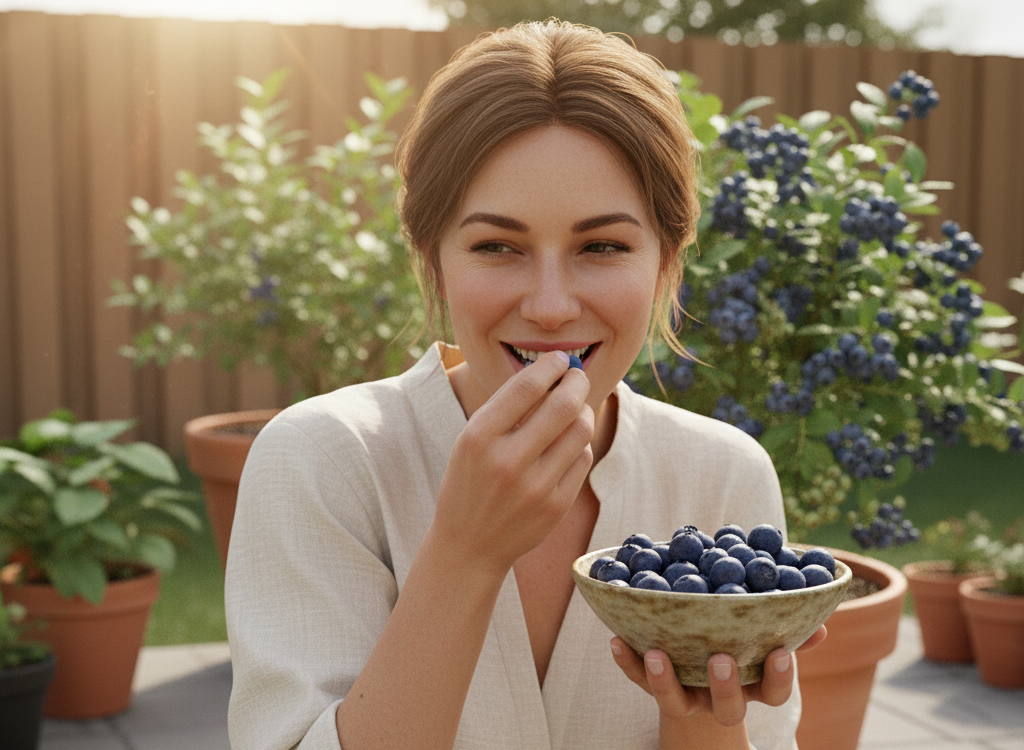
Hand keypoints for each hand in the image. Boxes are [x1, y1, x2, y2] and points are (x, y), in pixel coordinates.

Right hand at [431, 351, 593, 575]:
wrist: (469, 545)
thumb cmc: (469, 481)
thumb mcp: (470, 440)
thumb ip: (506, 408)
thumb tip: (551, 371)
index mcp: (479, 438)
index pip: (526, 387)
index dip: (550, 365)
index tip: (559, 358)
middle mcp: (507, 461)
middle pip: (563, 404)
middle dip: (577, 381)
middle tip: (578, 375)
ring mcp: (535, 486)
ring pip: (580, 430)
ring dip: (583, 410)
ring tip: (574, 407)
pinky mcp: (556, 505)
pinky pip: (583, 458)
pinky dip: (579, 443)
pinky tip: (567, 442)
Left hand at [610, 625, 826, 727]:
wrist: (694, 690)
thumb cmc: (737, 651)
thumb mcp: (763, 645)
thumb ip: (789, 632)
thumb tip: (820, 619)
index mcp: (751, 686)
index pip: (774, 692)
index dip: (779, 677)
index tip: (780, 653)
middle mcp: (718, 698)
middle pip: (728, 707)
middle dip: (725, 685)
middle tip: (720, 659)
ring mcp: (685, 695)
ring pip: (675, 699)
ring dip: (664, 678)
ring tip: (655, 653)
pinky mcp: (652, 686)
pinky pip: (636, 678)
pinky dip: (626, 660)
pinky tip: (615, 640)